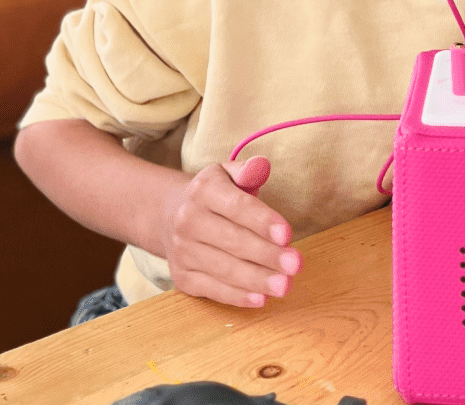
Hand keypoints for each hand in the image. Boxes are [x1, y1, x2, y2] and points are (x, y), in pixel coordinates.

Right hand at [159, 155, 302, 307]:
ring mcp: (183, 251)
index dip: (262, 221)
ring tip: (284, 285)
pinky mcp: (182, 277)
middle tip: (295, 264)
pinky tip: (260, 299)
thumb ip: (248, 171)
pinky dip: (237, 297)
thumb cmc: (215, 195)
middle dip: (267, 255)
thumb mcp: (228, 174)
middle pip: (233, 241)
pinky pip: (213, 289)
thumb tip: (262, 166)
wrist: (169, 215)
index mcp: (203, 190)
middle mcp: (188, 220)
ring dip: (257, 279)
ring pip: (224, 269)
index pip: (237, 207)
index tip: (287, 234)